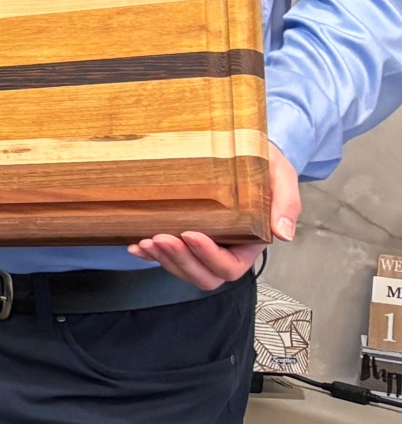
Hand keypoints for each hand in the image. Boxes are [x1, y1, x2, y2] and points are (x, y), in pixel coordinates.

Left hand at [126, 141, 299, 288]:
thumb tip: (284, 234)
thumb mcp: (281, 176)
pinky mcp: (184, 234)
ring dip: (164, 259)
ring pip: (184, 269)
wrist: (244, 149)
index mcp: (250, 241)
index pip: (231, 265)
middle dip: (181, 260)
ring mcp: (204, 244)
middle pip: (205, 274)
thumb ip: (286, 203)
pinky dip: (150, 255)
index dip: (209, 256)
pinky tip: (136, 246)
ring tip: (146, 241)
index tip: (191, 233)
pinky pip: (168, 255)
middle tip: (161, 238)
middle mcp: (227, 247)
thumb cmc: (263, 163)